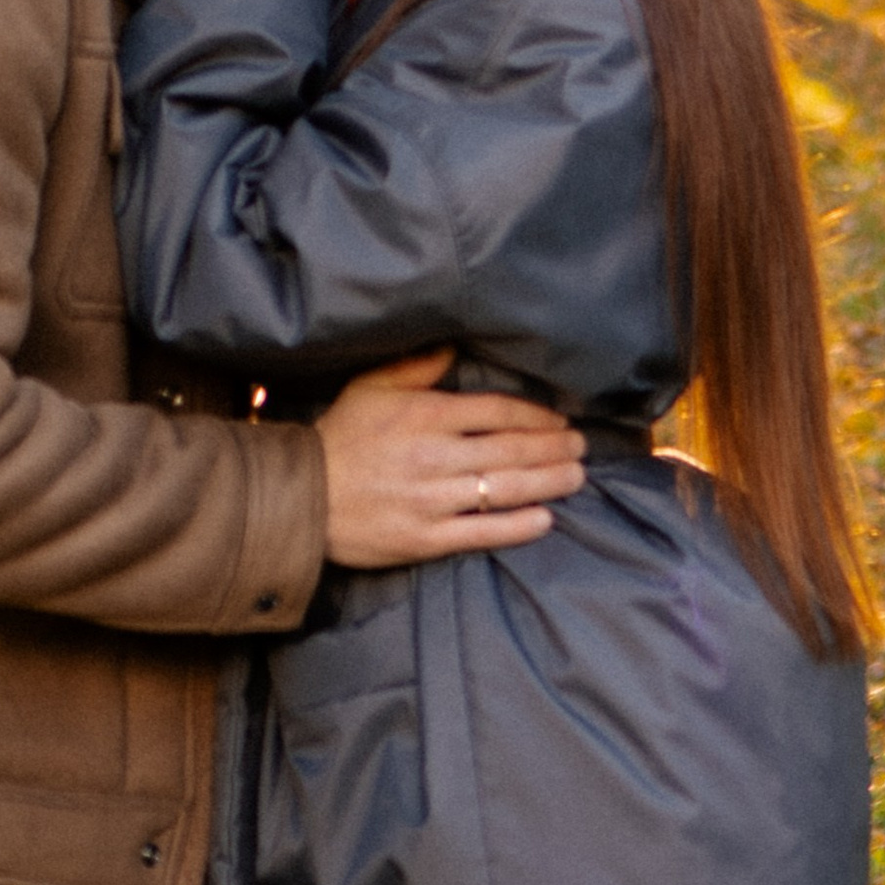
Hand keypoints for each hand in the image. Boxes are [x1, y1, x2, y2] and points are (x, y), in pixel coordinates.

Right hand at [316, 350, 586, 564]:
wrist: (302, 498)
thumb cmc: (339, 437)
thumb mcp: (370, 388)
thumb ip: (416, 367)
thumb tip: (453, 345)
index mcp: (425, 415)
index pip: (497, 411)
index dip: (536, 417)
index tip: (560, 420)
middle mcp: (434, 456)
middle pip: (510, 450)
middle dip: (553, 447)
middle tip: (582, 446)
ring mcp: (431, 500)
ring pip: (503, 489)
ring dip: (547, 482)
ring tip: (576, 477)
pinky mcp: (424, 538)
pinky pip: (481, 532)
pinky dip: (517, 526)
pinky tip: (545, 519)